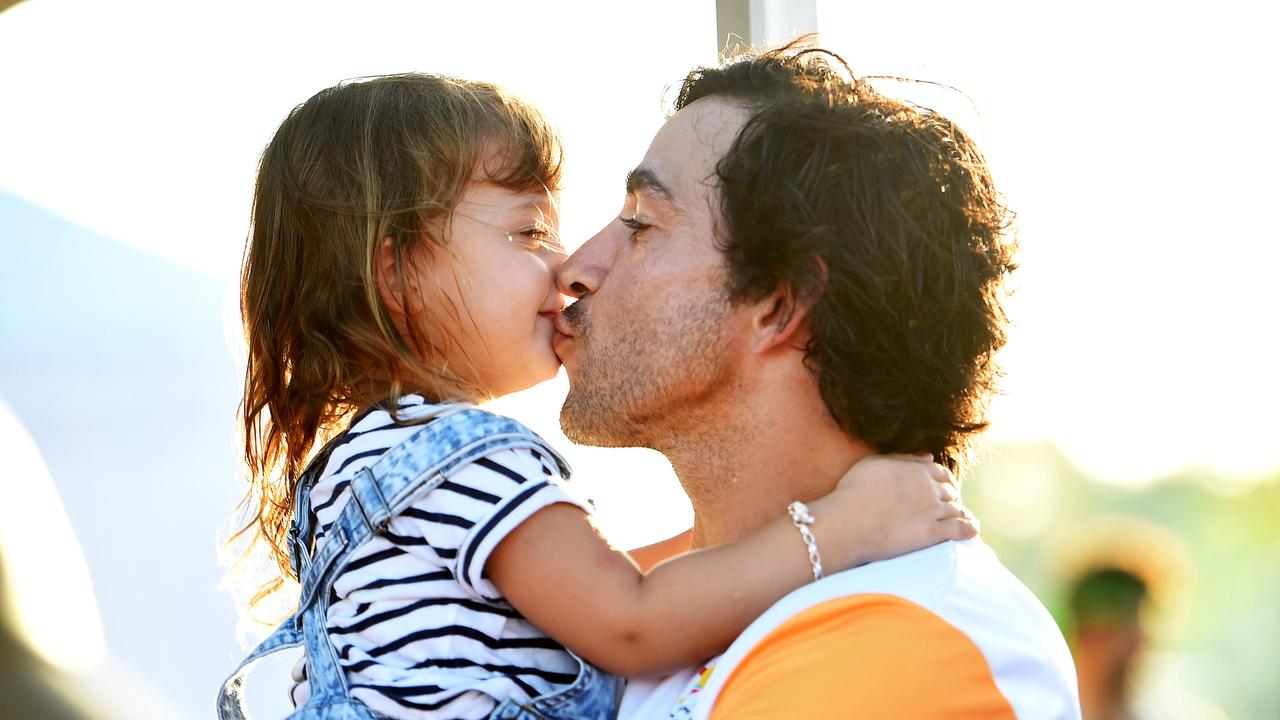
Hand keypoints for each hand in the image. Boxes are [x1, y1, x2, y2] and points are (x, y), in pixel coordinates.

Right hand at [815, 454, 977, 568]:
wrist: (848, 521)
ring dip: (961, 514)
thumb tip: (928, 456)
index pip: (942, 473)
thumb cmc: (853, 491)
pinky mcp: (933, 533)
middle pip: (952, 492)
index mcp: (917, 470)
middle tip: (949, 507)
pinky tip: (972, 532)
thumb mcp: (874, 463)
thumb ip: (903, 458)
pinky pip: (961, 530)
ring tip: (962, 520)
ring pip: (958, 510)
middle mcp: (929, 488)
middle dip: (953, 498)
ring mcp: (933, 510)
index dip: (946, 482)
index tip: (944, 489)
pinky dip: (970, 529)